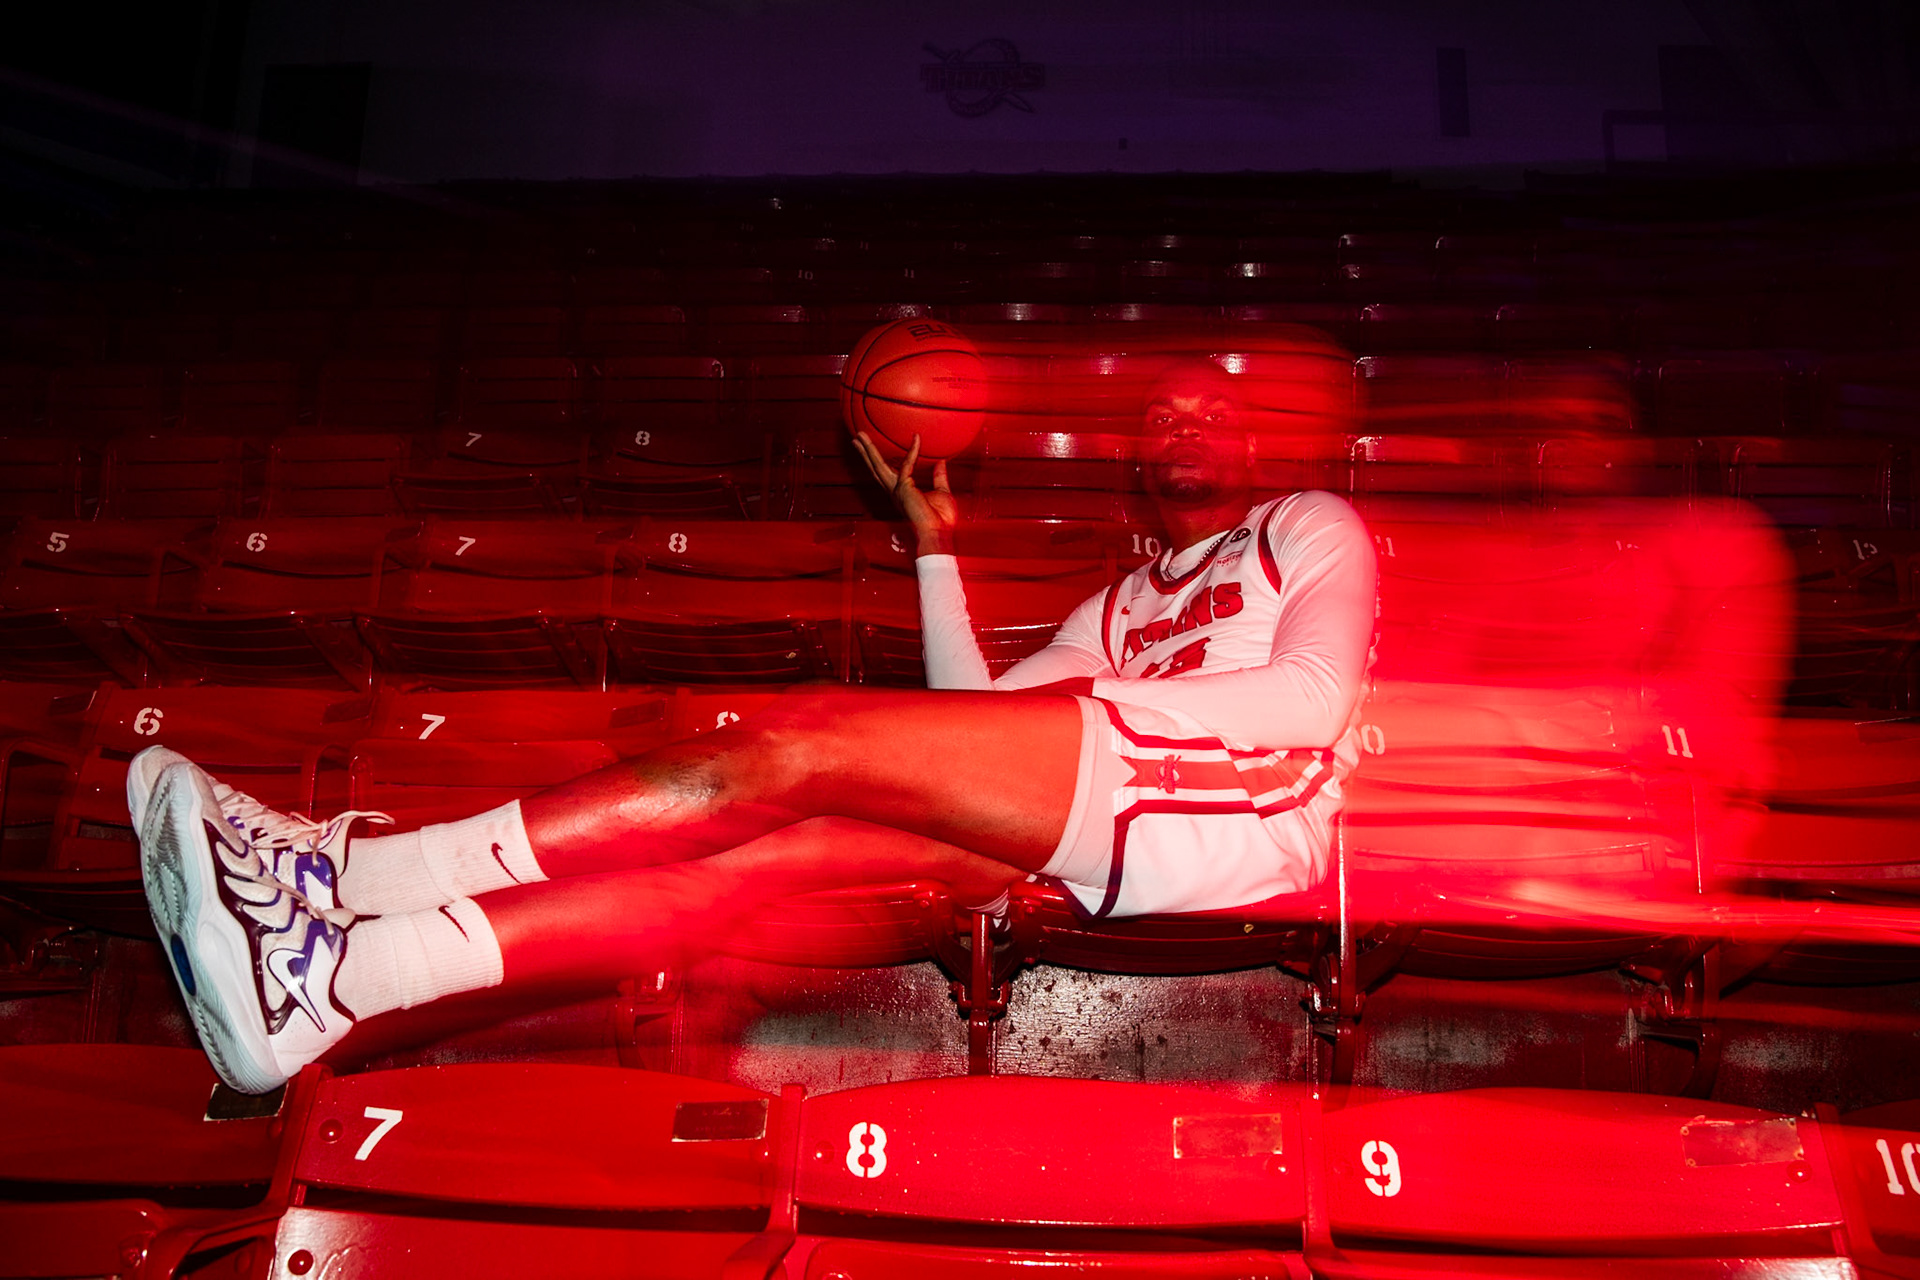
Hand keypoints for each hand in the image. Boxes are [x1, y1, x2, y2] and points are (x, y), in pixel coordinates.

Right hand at [851, 432, 958, 555]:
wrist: (939, 534)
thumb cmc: (941, 520)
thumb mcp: (942, 492)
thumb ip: (939, 477)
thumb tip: (941, 462)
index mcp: (902, 493)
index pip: (888, 473)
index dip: (882, 460)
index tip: (878, 446)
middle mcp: (895, 492)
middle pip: (876, 468)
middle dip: (866, 452)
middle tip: (857, 437)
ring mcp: (897, 490)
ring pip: (879, 466)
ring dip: (869, 450)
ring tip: (860, 435)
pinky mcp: (904, 488)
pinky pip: (908, 464)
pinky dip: (913, 451)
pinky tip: (916, 438)